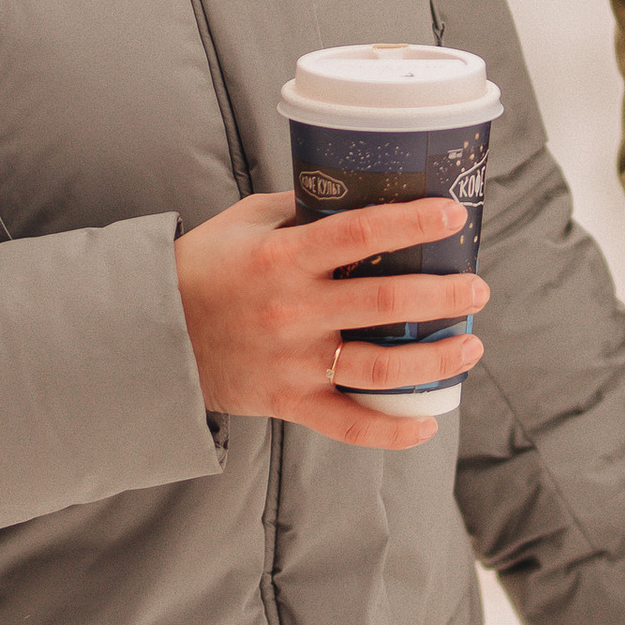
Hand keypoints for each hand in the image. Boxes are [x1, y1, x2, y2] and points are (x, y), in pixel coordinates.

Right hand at [173, 191, 486, 445]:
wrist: (147, 335)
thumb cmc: (202, 268)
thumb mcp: (246, 222)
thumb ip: (302, 209)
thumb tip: (360, 193)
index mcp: (283, 258)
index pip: (361, 233)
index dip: (413, 224)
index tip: (454, 217)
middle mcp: (293, 311)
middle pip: (387, 302)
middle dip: (445, 295)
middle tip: (477, 289)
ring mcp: (294, 362)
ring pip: (382, 368)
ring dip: (437, 359)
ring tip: (471, 347)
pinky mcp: (288, 401)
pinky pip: (349, 424)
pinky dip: (392, 431)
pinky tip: (428, 423)